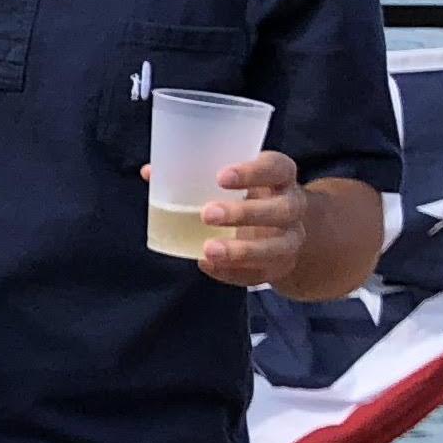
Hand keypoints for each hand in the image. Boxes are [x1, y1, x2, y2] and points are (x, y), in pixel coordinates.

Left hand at [190, 146, 308, 288]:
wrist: (281, 227)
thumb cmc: (247, 193)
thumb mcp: (232, 178)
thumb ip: (196, 173)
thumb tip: (149, 172)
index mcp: (281, 177)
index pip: (277, 168)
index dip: (253, 172)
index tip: (221, 177)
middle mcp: (293, 206)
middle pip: (281, 209)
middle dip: (244, 213)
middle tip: (207, 214)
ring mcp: (291, 239)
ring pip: (276, 247)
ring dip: (242, 250)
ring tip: (208, 249)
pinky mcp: (280, 266)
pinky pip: (260, 274)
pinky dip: (233, 272)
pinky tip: (208, 265)